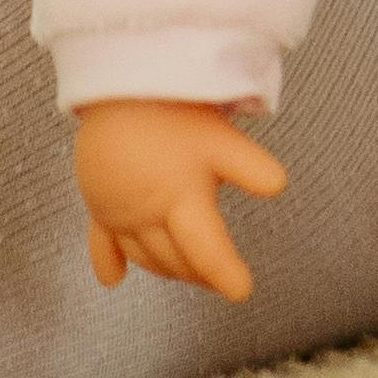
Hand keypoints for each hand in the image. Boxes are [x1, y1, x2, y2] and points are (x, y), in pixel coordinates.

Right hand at [73, 93, 288, 301]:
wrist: (117, 85)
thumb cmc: (172, 109)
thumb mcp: (219, 137)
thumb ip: (249, 166)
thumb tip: (279, 187)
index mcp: (182, 200)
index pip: (207, 251)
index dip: (226, 274)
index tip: (242, 292)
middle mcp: (148, 215)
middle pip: (175, 258)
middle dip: (198, 272)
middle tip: (218, 278)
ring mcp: (119, 212)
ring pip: (144, 256)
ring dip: (165, 268)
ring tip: (186, 271)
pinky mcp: (97, 203)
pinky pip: (100, 243)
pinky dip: (108, 262)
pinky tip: (113, 279)